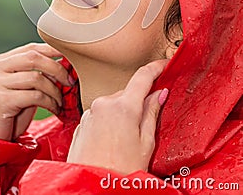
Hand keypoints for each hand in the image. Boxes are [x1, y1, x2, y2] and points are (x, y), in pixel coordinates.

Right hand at [0, 43, 72, 140]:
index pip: (30, 48)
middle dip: (57, 68)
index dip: (52, 50)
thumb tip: (65, 63)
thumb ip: (37, 74)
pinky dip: (50, 102)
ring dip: (54, 90)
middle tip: (70, 81)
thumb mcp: (23, 89)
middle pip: (33, 58)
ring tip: (60, 101)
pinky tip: (55, 109)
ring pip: (36, 77)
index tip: (71, 57)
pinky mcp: (0, 100)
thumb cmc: (10, 113)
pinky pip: (34, 96)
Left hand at [67, 59, 168, 173]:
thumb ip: (152, 113)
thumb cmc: (120, 171)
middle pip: (128, 93)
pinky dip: (110, 121)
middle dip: (138, 102)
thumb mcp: (146, 144)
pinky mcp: (82, 122)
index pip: (142, 77)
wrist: (91, 188)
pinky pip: (101, 114)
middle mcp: (103, 103)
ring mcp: (90, 112)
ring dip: (123, 113)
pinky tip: (112, 141)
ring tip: (126, 140)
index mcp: (123, 107)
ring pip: (113, 104)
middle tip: (146, 124)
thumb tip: (160, 93)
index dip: (156, 68)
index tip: (164, 65)